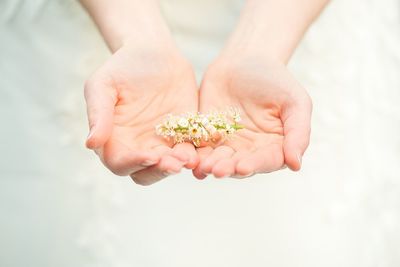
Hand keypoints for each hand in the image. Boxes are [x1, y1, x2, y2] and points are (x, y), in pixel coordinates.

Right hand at [85, 43, 198, 184]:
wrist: (153, 51)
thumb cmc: (122, 67)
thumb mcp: (103, 85)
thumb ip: (98, 113)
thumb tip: (91, 143)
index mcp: (114, 139)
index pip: (119, 163)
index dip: (133, 163)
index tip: (148, 156)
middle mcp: (138, 145)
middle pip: (146, 172)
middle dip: (159, 171)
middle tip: (173, 164)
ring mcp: (162, 142)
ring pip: (169, 166)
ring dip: (178, 166)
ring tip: (188, 159)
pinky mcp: (184, 134)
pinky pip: (190, 150)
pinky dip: (196, 153)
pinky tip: (202, 150)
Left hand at [193, 56, 311, 178]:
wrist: (244, 60)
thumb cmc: (275, 79)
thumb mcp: (295, 102)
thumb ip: (298, 132)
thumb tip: (296, 165)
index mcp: (275, 146)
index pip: (266, 161)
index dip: (255, 165)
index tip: (243, 167)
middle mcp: (251, 150)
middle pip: (240, 165)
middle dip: (229, 169)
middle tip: (217, 171)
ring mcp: (228, 145)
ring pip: (219, 161)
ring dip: (210, 166)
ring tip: (203, 167)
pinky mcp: (208, 136)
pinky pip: (201, 148)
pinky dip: (195, 155)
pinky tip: (189, 159)